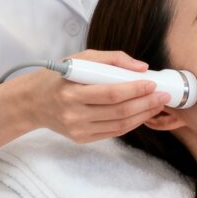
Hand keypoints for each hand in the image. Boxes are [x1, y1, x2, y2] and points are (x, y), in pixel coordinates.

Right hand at [18, 49, 169, 142]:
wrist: (33, 102)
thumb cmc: (59, 77)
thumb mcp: (81, 58)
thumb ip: (112, 59)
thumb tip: (141, 67)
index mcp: (71, 92)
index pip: (110, 93)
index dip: (135, 89)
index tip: (152, 83)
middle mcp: (73, 114)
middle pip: (118, 112)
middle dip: (145, 103)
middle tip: (163, 95)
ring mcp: (77, 129)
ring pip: (119, 125)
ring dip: (143, 115)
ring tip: (157, 105)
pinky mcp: (81, 138)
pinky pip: (113, 133)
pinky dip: (131, 124)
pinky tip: (142, 114)